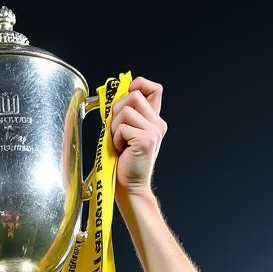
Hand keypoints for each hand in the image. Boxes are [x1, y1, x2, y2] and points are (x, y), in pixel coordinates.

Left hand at [110, 77, 165, 197]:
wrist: (129, 186)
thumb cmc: (124, 162)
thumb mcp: (125, 132)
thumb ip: (126, 113)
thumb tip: (117, 92)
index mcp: (154, 120)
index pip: (154, 88)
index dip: (139, 84)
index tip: (128, 93)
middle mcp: (157, 124)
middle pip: (134, 95)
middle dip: (117, 111)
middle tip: (118, 131)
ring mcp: (153, 131)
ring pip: (125, 111)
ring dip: (115, 128)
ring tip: (120, 143)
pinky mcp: (145, 140)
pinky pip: (122, 127)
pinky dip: (115, 139)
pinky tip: (122, 150)